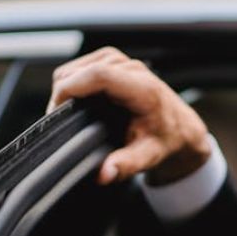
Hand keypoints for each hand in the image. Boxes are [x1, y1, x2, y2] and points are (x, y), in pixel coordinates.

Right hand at [47, 47, 211, 185]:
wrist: (180, 128)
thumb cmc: (165, 140)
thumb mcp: (148, 157)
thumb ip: (125, 165)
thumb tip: (103, 174)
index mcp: (141, 89)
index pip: (97, 75)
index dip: (70, 89)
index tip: (56, 112)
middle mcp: (132, 69)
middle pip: (81, 69)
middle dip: (64, 93)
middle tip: (63, 123)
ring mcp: (123, 62)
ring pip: (78, 66)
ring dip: (68, 87)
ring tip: (71, 114)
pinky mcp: (116, 61)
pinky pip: (83, 65)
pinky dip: (74, 82)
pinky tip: (80, 103)